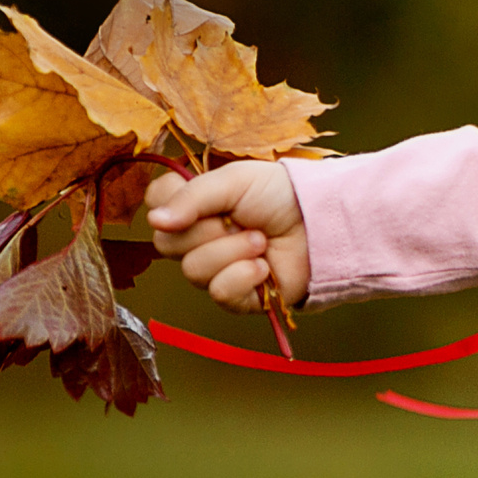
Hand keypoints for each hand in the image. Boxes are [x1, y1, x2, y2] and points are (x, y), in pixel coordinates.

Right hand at [146, 160, 309, 312]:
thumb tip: (155, 221)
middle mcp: (197, 239)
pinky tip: (264, 266)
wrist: (322, 220)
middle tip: (241, 220)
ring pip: (194, 270)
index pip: (155, 206)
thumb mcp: (236, 181)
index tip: (204, 199)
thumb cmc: (280, 194)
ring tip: (261, 240)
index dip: (172, 204)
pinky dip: (243, 276)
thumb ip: (192, 197)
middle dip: (209, 231)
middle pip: (167, 244)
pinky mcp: (236, 296)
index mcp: (194, 206)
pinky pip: (219, 292)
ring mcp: (215, 269)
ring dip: (233, 251)